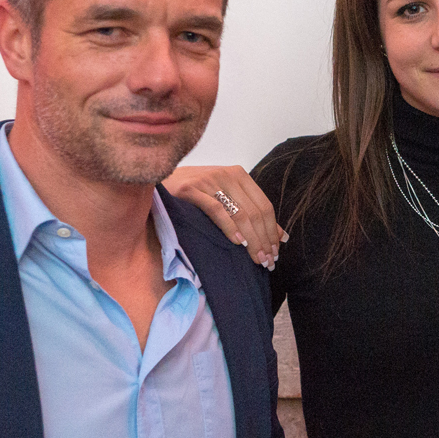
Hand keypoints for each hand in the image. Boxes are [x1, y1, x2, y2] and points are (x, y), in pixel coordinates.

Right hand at [163, 165, 286, 267]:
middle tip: (268, 262)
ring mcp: (209, 181)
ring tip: (256, 259)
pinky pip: (217, 211)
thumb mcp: (225, 197)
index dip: (272, 231)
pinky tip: (238, 243)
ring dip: (252, 240)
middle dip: (264, 240)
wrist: (156, 178)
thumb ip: (251, 212)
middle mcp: (227, 175)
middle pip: (255, 213)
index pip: (265, 206)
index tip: (276, 253)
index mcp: (239, 175)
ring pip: (240, 214)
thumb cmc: (193, 192)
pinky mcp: (191, 189)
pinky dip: (230, 228)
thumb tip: (282, 236)